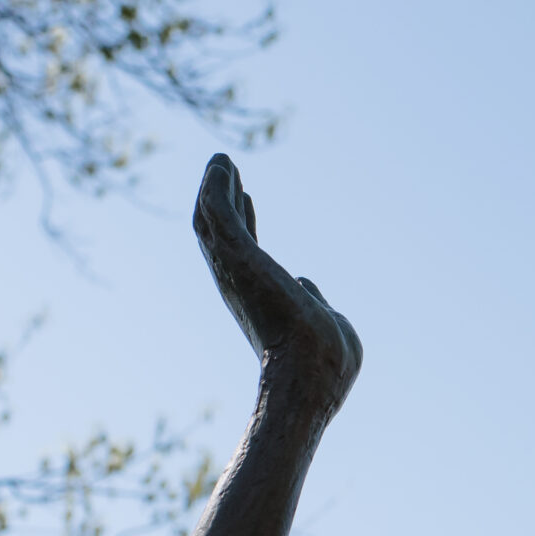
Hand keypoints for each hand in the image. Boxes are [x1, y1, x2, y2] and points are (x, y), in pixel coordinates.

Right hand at [192, 154, 361, 409]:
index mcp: (259, 297)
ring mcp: (235, 270)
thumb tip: (306, 284)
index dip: (245, 222)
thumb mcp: (321, 318)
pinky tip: (221, 166)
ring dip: (214, 188)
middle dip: (221, 198)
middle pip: (218, 232)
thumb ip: (311, 298)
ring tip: (221, 161)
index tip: (248, 196)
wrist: (314, 374)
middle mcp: (239, 283)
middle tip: (224, 168)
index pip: (245, 253)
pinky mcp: (238, 257)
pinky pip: (218, 214)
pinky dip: (216, 189)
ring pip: (210, 220)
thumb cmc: (324, 362)